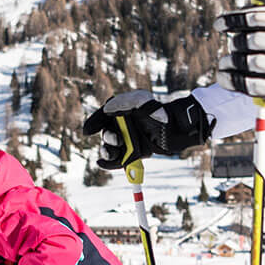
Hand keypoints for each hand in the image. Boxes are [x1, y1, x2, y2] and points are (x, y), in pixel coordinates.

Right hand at [80, 90, 211, 168]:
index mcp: (123, 111)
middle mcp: (125, 126)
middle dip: (106, 138)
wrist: (176, 127)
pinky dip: (109, 163)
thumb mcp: (139, 100)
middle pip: (106, 134)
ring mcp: (130, 140)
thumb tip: (105, 109)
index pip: (103, 117)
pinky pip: (120, 159)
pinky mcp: (137, 152)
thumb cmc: (158, 111)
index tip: (88, 131)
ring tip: (111, 151)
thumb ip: (120, 102)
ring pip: (111, 148)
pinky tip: (102, 163)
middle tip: (115, 139)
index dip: (94, 123)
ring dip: (107, 151)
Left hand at [216, 0, 264, 101]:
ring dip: (231, 62)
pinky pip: (251, 85)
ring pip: (250, 62)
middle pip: (251, 40)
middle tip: (231, 45)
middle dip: (236, 42)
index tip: (219, 24)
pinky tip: (223, 76)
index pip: (254, 17)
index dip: (232, 20)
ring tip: (225, 62)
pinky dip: (233, 81)